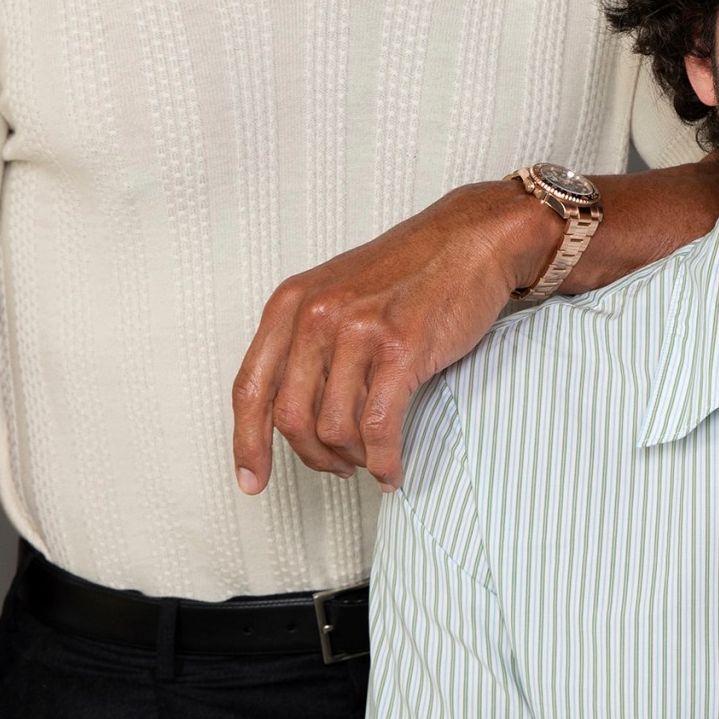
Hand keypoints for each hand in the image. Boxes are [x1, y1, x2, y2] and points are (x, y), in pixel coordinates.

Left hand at [232, 181, 554, 492]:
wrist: (471, 238)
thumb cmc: (411, 269)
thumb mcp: (339, 293)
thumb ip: (308, 343)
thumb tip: (293, 411)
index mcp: (292, 303)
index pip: (250, 387)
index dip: (246, 443)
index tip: (250, 479)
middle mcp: (316, 315)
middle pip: (290, 418)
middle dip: (313, 457)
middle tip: (337, 467)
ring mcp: (357, 330)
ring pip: (333, 428)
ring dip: (353, 459)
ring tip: (371, 460)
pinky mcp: (400, 348)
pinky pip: (378, 427)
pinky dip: (384, 461)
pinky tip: (393, 468)